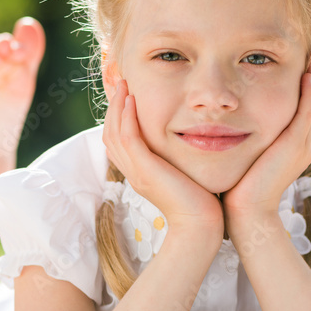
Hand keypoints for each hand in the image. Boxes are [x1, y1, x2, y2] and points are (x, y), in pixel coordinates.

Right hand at [103, 77, 223, 241]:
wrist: (200, 225)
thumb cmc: (200, 203)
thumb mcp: (183, 175)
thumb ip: (177, 160)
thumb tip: (188, 143)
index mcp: (139, 173)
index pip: (117, 142)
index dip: (117, 118)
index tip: (126, 97)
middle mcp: (133, 172)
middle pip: (110, 134)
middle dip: (114, 108)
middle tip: (122, 85)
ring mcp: (136, 172)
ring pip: (114, 133)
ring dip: (118, 106)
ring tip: (124, 85)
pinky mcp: (145, 170)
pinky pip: (128, 138)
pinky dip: (127, 118)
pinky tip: (131, 101)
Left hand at [223, 53, 310, 233]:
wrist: (244, 212)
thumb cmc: (239, 185)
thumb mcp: (248, 153)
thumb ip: (249, 136)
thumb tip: (233, 118)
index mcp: (294, 145)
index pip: (307, 107)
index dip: (309, 83)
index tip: (304, 60)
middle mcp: (303, 143)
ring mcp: (303, 146)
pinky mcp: (296, 147)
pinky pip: (307, 114)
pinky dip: (309, 93)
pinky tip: (306, 75)